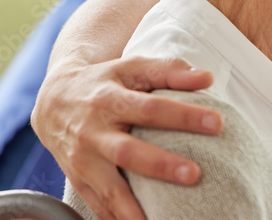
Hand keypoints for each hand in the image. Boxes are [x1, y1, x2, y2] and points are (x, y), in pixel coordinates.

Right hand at [31, 55, 222, 219]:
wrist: (54, 102)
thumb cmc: (105, 82)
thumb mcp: (132, 68)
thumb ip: (170, 71)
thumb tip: (208, 78)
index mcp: (109, 99)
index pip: (151, 108)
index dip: (184, 115)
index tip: (217, 123)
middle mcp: (92, 132)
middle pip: (127, 152)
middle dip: (160, 165)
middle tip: (195, 175)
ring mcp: (82, 160)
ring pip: (109, 189)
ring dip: (135, 208)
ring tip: (165, 219)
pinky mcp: (78, 181)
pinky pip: (98, 206)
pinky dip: (118, 219)